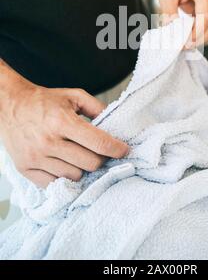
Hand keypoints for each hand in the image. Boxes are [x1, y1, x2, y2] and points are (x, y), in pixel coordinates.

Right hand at [0, 75, 128, 187]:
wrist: (9, 105)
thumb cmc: (43, 100)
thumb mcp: (73, 96)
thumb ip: (97, 108)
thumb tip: (115, 124)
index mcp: (62, 121)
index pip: (98, 143)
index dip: (116, 149)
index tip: (124, 150)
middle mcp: (48, 141)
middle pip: (90, 163)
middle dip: (101, 158)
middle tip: (100, 152)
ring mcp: (35, 157)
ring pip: (74, 176)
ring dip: (82, 168)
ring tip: (79, 156)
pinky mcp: (25, 168)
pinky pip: (54, 184)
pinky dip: (63, 177)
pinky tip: (65, 164)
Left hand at [156, 0, 207, 46]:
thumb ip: (169, 12)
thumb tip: (172, 30)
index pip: (205, 17)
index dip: (195, 33)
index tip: (183, 43)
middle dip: (198, 39)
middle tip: (182, 47)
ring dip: (198, 39)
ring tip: (182, 44)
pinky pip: (205, 26)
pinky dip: (196, 34)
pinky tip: (185, 38)